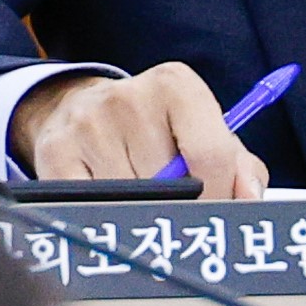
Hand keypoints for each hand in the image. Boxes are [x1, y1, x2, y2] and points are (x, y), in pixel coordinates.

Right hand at [12, 63, 266, 197]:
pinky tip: (111, 205)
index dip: (220, 198)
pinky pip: (92, 210)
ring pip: (132, 203)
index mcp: (176, 86)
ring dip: (141, 215)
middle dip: (180, 210)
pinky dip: (106, 220)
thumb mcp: (202, 132)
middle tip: (177, 211)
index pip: (211, 154)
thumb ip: (239, 165)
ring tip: (140, 199)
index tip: (217, 217)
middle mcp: (128, 98)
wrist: (79, 109)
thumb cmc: (155, 130)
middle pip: (171, 186)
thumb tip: (251, 197)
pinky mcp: (55, 154)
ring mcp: (87, 125)